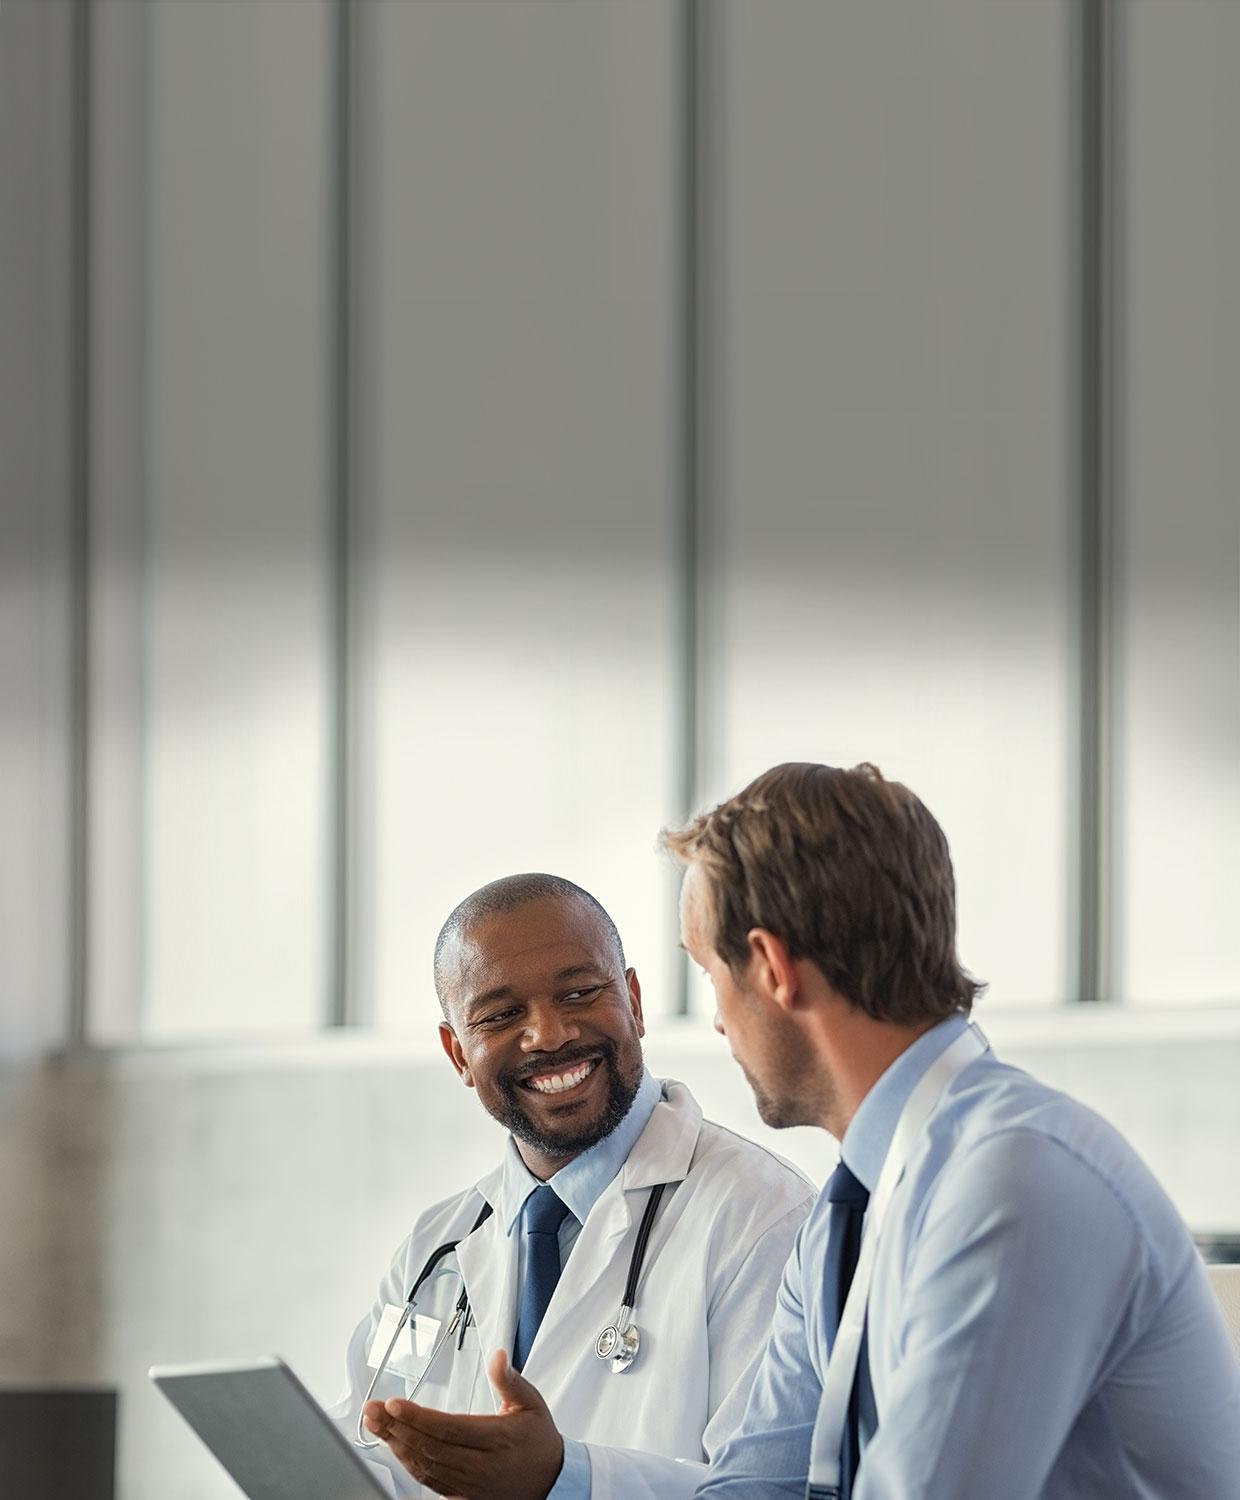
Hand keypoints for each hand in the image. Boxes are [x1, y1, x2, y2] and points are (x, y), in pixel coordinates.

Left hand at [361, 1349, 564, 1499]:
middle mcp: (479, 1466)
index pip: (448, 1428)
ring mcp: (468, 1485)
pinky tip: (395, 1448)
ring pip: (424, 1467)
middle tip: (372, 1410)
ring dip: (396, 1445)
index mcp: (495, 1440)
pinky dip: (408, 1464)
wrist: (551, 1482)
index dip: (418, 1418)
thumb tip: (498, 1357)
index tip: (394, 1404)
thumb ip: (510, 1380)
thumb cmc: (539, 1441)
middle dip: (396, 1428)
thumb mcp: (532, 1404)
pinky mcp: (461, 1496)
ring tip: (375, 1424)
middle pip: (429, 1448)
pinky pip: (429, 1481)